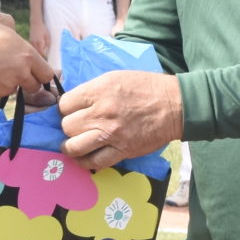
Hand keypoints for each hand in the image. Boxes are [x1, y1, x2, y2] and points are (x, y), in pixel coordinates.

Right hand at [0, 12, 56, 102]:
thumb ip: (9, 24)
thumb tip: (12, 29)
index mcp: (26, 56)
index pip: (46, 73)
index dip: (40, 72)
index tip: (33, 69)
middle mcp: (19, 75)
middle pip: (34, 87)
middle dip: (27, 81)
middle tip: (12, 71)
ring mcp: (4, 89)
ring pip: (12, 90)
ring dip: (7, 83)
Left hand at [60, 70, 180, 168]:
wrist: (175, 105)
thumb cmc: (146, 87)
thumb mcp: (115, 77)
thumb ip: (92, 89)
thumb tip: (71, 101)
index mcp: (100, 90)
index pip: (64, 104)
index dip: (65, 108)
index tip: (71, 111)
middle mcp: (102, 112)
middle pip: (66, 126)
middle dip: (69, 126)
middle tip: (77, 126)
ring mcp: (111, 134)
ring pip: (74, 146)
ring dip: (71, 146)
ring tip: (73, 144)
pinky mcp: (121, 151)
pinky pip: (94, 162)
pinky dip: (85, 162)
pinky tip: (84, 157)